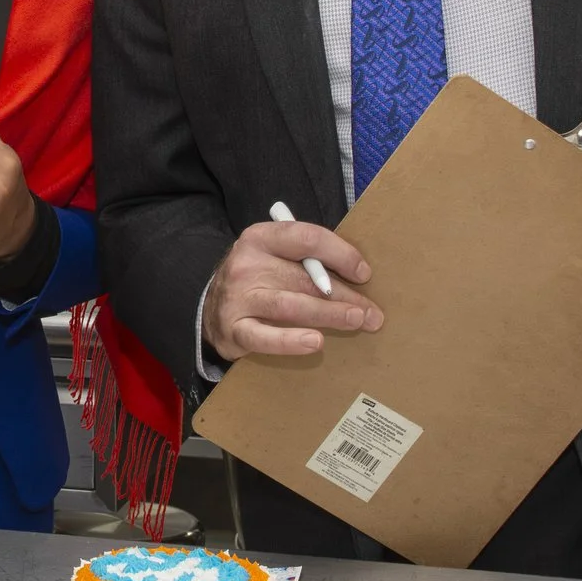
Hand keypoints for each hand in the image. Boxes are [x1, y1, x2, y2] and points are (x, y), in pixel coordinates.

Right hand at [201, 218, 381, 361]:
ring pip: (289, 305)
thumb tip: (358, 278)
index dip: (340, 254)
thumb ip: (307, 262)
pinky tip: (315, 342)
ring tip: (356, 321)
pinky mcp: (233, 328)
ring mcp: (238, 297)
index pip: (307, 239)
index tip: (363, 273)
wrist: (210, 309)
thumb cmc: (257, 280)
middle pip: (303, 277)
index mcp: (261, 237)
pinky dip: (290, 341)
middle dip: (343, 295)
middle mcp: (246, 263)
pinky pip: (264, 337)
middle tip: (372, 311)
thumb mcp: (275, 258)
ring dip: (328, 314)